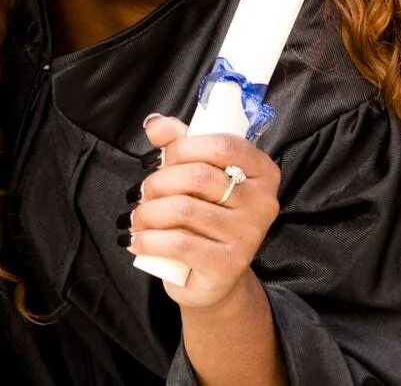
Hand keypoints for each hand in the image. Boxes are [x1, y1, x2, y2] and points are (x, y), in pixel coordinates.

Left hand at [128, 114, 280, 310]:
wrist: (216, 277)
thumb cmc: (206, 217)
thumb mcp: (197, 175)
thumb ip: (180, 144)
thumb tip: (155, 124)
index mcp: (262, 172)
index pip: (224, 145)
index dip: (185, 146)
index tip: (164, 157)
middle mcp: (263, 203)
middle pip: (198, 177)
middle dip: (159, 181)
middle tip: (143, 191)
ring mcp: (248, 236)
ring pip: (183, 209)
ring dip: (148, 211)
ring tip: (138, 216)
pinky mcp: (228, 265)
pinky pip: (178, 243)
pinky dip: (149, 239)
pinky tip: (137, 239)